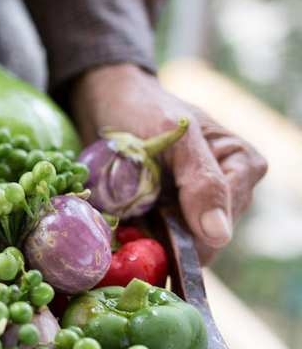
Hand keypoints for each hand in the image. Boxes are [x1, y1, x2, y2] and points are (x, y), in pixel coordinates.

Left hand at [70, 64, 266, 262]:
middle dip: (165, 238)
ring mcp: (198, 204)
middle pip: (203, 240)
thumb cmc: (144, 109)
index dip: (187, 236)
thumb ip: (202, 181)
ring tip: (123, 218)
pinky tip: (121, 223)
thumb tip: (219, 234)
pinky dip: (138, 236)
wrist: (106, 102)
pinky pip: (159, 239)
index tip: (149, 228)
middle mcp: (228, 189)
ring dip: (148, 240)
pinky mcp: (170, 212)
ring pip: (180, 245)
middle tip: (128, 222)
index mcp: (243, 166)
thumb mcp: (175, 137)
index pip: (222, 224)